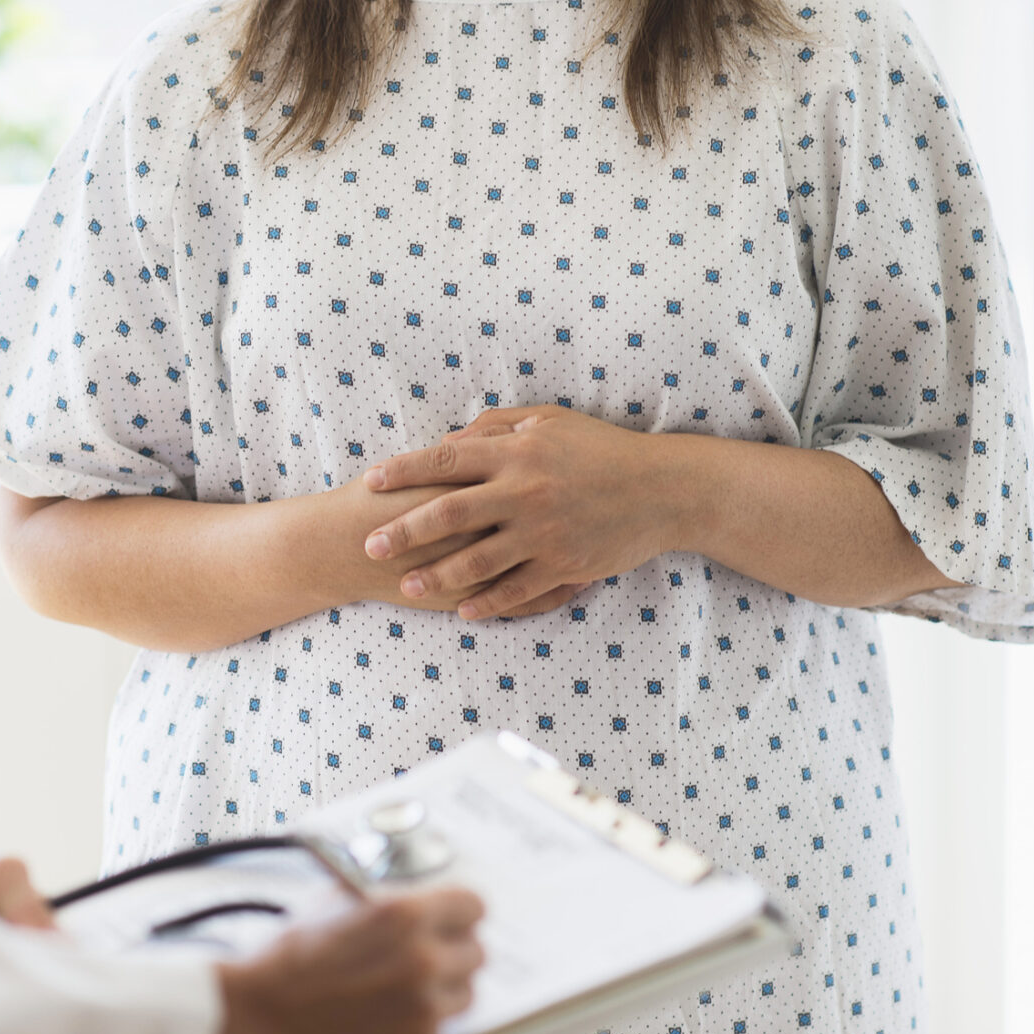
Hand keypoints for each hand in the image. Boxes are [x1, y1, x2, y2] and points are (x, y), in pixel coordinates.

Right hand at [208, 888, 484, 1033]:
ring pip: (465, 993)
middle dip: (453, 948)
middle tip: (428, 949)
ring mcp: (423, 1010)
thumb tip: (416, 891)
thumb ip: (385, 895)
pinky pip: (441, 1028)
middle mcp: (423, 961)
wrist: (260, 1022)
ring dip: (443, 987)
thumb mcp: (335, 903)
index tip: (453, 915)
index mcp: (405, 915)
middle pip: (476, 951)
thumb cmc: (288, 961)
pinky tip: (390, 1012)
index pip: (473, 905)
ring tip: (406, 985)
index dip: (459, 909)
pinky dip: (423, 1021)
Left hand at [360, 407, 702, 620]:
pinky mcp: (564, 565)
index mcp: (517, 452)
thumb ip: (498, 427)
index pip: (446, 460)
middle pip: (449, 513)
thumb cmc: (602, 448)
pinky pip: (517, 590)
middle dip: (404, 531)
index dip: (404, 471)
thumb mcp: (550, 422)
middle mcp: (524, 492)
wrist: (663, 489)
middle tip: (370, 547)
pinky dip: (487, 603)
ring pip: (476, 559)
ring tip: (407, 588)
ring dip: (436, 576)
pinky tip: (462, 612)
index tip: (370, 481)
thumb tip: (449, 441)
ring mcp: (543, 533)